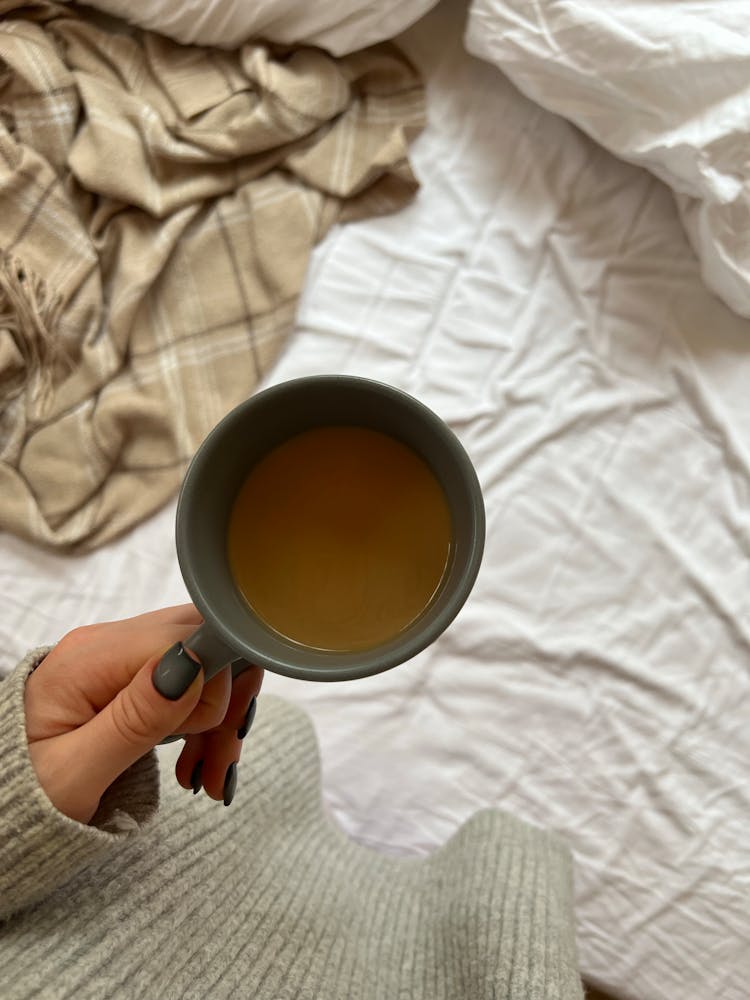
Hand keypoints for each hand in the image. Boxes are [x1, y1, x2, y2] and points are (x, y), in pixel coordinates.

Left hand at [24, 605, 262, 823]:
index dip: (213, 687)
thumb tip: (194, 664)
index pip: (186, 639)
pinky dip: (205, 721)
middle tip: (218, 766)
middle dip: (226, 703)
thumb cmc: (25, 799)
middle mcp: (107, 643)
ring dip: (220, 719)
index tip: (210, 740)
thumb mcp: (76, 774)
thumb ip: (135, 719)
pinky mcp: (132, 675)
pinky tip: (196, 762)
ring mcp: (120, 656)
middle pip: (202, 642)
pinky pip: (191, 681)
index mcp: (89, 659)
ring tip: (209, 776)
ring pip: (205, 662)